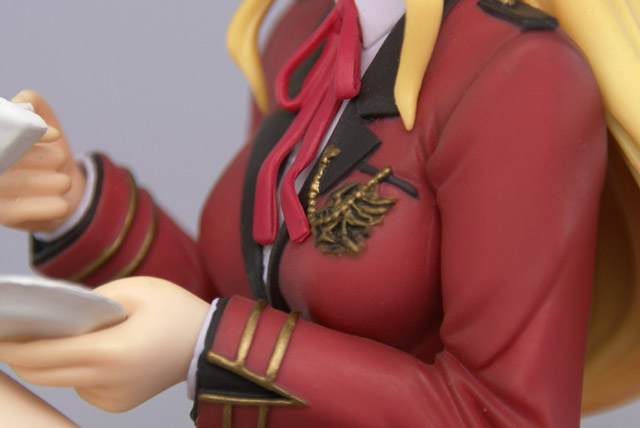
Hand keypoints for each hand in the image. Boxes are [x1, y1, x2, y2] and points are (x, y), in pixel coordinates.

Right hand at [0, 90, 85, 232]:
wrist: (62, 189)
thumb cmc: (47, 150)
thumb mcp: (44, 122)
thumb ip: (34, 105)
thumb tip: (22, 102)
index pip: (3, 133)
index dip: (25, 132)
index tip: (55, 135)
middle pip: (5, 156)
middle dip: (35, 157)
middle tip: (60, 158)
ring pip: (11, 183)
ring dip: (45, 182)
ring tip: (63, 182)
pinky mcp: (1, 214)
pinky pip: (17, 211)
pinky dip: (44, 206)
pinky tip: (61, 204)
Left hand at [0, 277, 209, 412]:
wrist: (207, 343)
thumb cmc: (174, 311)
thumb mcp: (134, 290)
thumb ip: (90, 302)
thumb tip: (56, 321)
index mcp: (112, 352)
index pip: (44, 354)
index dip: (13, 346)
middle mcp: (108, 382)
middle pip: (44, 373)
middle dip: (22, 356)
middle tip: (12, 336)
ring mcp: (112, 397)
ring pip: (61, 381)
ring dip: (54, 361)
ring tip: (69, 337)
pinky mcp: (117, 404)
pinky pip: (83, 387)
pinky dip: (79, 371)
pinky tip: (102, 354)